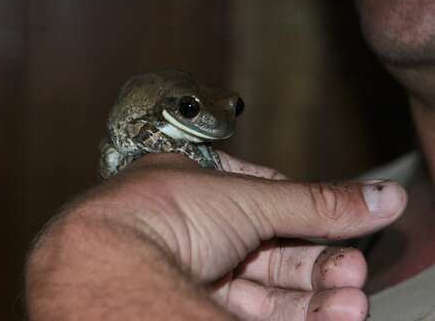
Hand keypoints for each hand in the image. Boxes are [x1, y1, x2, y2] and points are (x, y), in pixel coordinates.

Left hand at [26, 152, 406, 319]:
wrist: (110, 265)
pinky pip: (247, 310)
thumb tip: (380, 198)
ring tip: (351, 304)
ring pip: (262, 286)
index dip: (305, 212)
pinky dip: (288, 315)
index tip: (343, 226)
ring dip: (310, 296)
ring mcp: (187, 271)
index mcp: (194, 183)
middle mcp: (190, 228)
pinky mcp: (188, 305)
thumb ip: (316, 204)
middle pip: (267, 247)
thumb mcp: (250, 199)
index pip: (262, 195)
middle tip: (354, 274)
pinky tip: (325, 318)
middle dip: (315, 262)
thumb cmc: (161, 213)